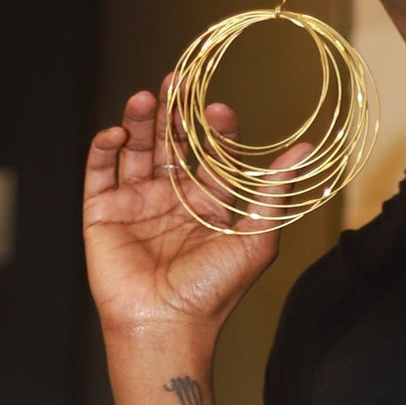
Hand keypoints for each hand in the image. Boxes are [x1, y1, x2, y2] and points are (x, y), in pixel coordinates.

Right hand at [83, 84, 285, 341]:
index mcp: (206, 205)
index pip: (210, 155)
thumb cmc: (213, 291)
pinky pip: (99, 171)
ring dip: (141, 121)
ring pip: (136, 149)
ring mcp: (135, 204)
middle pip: (171, 143)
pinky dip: (105, 148)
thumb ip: (275, 192)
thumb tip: (305, 152)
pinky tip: (117, 133)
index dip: (214, 131)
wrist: (165, 325)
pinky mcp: (102, 212)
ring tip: (149, 96)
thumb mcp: (255, 237)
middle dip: (175, 112)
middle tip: (179, 79)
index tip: (220, 109)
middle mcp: (171, 200)